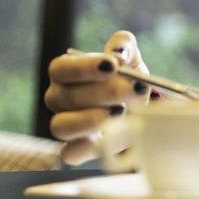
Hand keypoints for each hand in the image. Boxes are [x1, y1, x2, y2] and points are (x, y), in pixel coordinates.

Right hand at [44, 30, 150, 164]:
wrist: (140, 107)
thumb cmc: (127, 78)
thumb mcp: (130, 57)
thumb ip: (124, 45)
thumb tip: (119, 52)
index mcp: (65, 72)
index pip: (61, 68)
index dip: (84, 67)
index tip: (113, 65)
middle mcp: (59, 98)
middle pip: (67, 97)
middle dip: (106, 93)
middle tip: (135, 89)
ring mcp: (65, 125)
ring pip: (61, 126)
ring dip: (93, 119)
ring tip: (122, 111)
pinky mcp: (76, 149)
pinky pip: (70, 153)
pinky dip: (86, 147)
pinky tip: (108, 136)